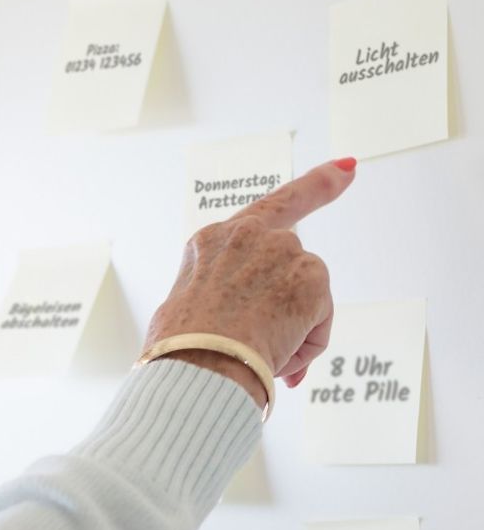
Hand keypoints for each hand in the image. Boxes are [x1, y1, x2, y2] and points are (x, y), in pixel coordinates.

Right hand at [145, 159, 355, 401]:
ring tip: (257, 351)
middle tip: (283, 306)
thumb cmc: (182, 346)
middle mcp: (249, 234)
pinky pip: (319, 319)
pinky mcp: (311, 276)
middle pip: (296, 255)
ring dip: (292, 329)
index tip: (347, 167)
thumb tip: (270, 340)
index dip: (316, 185)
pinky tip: (278, 353)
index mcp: (212, 240)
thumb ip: (228, 298)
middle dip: (301, 286)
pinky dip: (305, 342)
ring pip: (306, 296)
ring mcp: (282, 250)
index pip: (272, 205)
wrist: (198, 362)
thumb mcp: (189, 309)